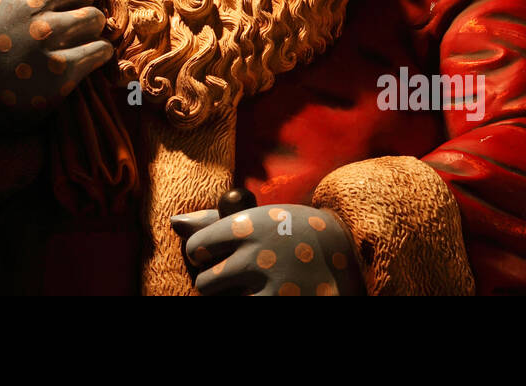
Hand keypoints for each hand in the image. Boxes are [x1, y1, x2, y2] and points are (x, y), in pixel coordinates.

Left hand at [173, 203, 361, 295]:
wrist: (351, 257)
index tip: (216, 255)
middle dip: (216, 282)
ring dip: (234, 297)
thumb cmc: (297, 233)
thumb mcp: (261, 218)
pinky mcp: (276, 306)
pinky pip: (242, 308)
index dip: (204, 254)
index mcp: (248, 226)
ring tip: (259, 285)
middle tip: (240, 275)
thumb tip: (174, 222)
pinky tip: (270, 292)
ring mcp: (268, 288)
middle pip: (205, 282)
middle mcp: (255, 256)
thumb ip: (214, 222)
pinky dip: (251, 301)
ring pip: (222, 302)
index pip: (198, 247)